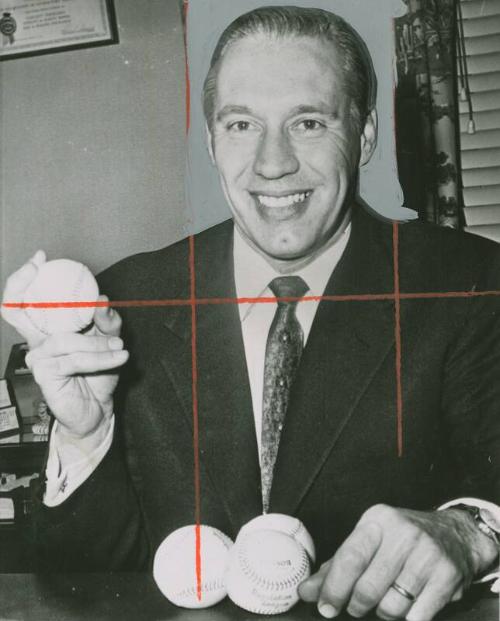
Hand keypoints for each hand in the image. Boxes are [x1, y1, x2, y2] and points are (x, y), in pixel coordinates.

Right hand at [2, 251, 128, 441]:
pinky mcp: (45, 375)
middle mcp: (37, 341)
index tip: (39, 258)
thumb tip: (100, 299)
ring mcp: (38, 358)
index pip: (22, 301)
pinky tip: (119, 356)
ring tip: (120, 346)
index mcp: (48, 328)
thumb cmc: (98, 373)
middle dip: (25, 286)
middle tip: (46, 272)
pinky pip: (75, 358)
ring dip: (98, 341)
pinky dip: (101, 357)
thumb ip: (106, 320)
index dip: (23, 279)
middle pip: (14, 310)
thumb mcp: (108, 340)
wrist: (99, 408)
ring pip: (66, 338)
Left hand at [299, 504, 498, 620]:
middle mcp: (403, 532)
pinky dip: (408, 619)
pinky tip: (408, 607)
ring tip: (386, 602)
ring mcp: (428, 553)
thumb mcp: (369, 541)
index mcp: (378, 520)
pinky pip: (418, 615)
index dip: (334, 588)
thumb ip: (337, 566)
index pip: (350, 558)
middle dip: (357, 606)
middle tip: (356, 608)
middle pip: (369, 587)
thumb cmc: (402, 540)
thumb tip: (306, 591)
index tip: (325, 607)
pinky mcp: (447, 574)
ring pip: (392, 605)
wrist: (455, 534)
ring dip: (384, 613)